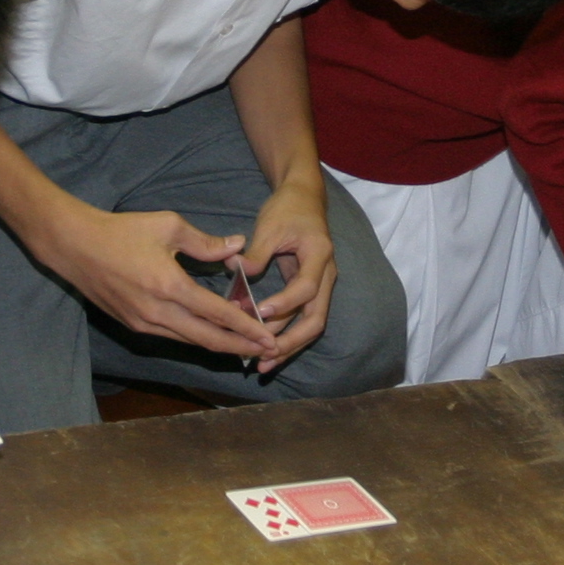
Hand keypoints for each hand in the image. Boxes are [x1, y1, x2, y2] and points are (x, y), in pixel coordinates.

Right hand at [44, 204, 274, 360]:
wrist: (75, 246)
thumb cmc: (121, 231)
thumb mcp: (168, 226)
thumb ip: (205, 242)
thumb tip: (237, 247)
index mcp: (169, 286)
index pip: (217, 314)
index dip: (246, 328)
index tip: (269, 336)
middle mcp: (157, 313)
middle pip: (208, 339)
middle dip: (241, 347)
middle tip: (269, 352)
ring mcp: (144, 323)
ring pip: (190, 342)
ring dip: (221, 346)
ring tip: (248, 347)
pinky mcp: (134, 325)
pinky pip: (173, 337)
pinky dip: (197, 338)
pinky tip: (213, 336)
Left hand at [238, 176, 336, 373]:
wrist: (304, 199)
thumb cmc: (288, 209)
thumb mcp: (270, 225)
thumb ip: (257, 251)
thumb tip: (238, 269)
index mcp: (319, 255)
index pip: (306, 288)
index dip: (285, 303)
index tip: (261, 312)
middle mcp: (326, 275)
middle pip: (316, 318)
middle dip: (291, 341)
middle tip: (265, 356)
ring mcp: (320, 286)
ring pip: (311, 324)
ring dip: (289, 345)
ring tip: (263, 365)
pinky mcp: (310, 291)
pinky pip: (302, 319)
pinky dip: (287, 335)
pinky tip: (268, 351)